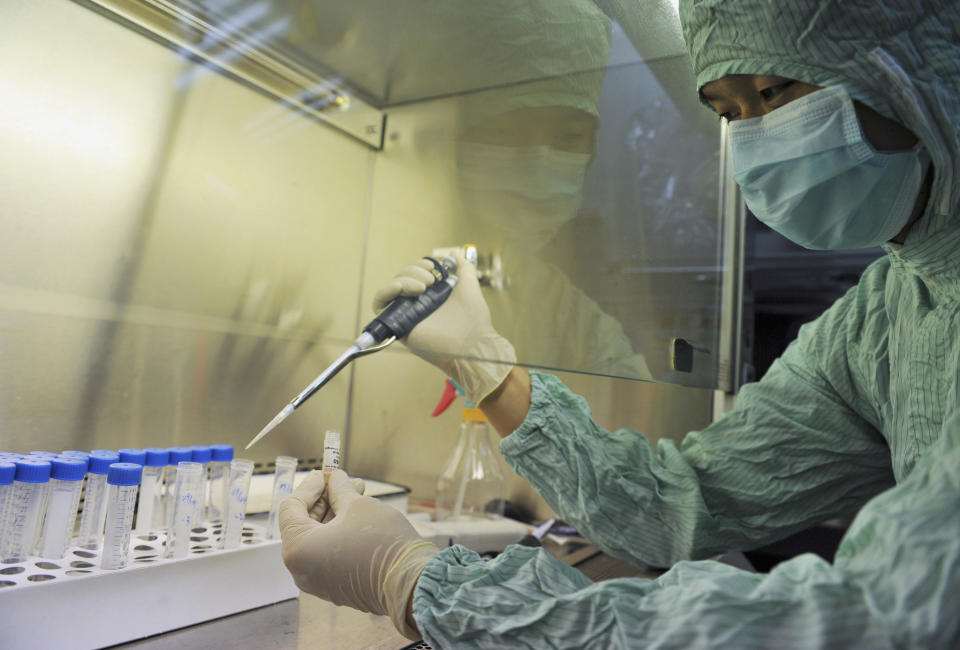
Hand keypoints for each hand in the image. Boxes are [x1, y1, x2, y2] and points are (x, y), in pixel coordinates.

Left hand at [279, 469, 439, 638]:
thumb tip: (334, 479)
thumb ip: (339, 489)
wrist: (409, 582)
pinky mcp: (336, 587)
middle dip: (325, 500)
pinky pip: (329, 555)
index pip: (291, 508)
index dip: (309, 486)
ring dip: (334, 515)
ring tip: (357, 493)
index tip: (325, 473)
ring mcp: (318, 582)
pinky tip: (358, 517)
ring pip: (319, 539)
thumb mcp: (357, 505)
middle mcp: (301, 570)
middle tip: (343, 481)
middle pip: (304, 525)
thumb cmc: (380, 542)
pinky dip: (338, 534)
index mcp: (298, 549)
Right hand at [372, 251, 516, 403]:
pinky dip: (386, 291)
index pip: (415, 272)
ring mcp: (407, 313)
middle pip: (402, 276)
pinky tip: (400, 288)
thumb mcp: (469, 284)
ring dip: (403, 279)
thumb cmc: (473, 317)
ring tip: (422, 288)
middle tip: (431, 282)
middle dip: (414, 271)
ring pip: (392, 287)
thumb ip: (463, 267)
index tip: (433, 268)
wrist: (472, 341)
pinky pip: (379, 304)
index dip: (420, 265)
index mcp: (431, 293)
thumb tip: (452, 254)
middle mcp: (417, 303)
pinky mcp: (398, 324)